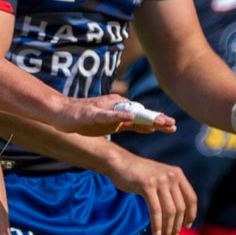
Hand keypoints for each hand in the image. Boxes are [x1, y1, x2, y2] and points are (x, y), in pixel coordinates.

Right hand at [60, 93, 177, 136]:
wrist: (62, 113)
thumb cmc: (86, 119)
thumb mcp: (112, 124)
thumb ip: (130, 125)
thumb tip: (150, 128)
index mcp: (121, 110)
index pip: (142, 116)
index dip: (158, 120)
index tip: (173, 126)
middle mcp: (115, 106)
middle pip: (139, 113)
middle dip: (156, 119)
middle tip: (172, 125)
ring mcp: (104, 109)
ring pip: (127, 112)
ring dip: (143, 117)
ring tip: (157, 122)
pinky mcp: (92, 113)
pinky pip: (108, 114)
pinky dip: (119, 116)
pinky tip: (129, 117)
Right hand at [103, 148, 197, 234]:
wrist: (119, 163)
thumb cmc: (138, 174)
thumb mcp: (159, 177)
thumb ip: (170, 189)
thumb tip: (177, 213)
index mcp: (177, 174)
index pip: (191, 198)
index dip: (191, 215)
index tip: (187, 227)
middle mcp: (171, 176)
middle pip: (180, 208)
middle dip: (177, 226)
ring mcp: (160, 180)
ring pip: (169, 211)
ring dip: (168, 228)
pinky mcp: (147, 186)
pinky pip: (155, 210)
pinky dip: (157, 224)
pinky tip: (155, 232)